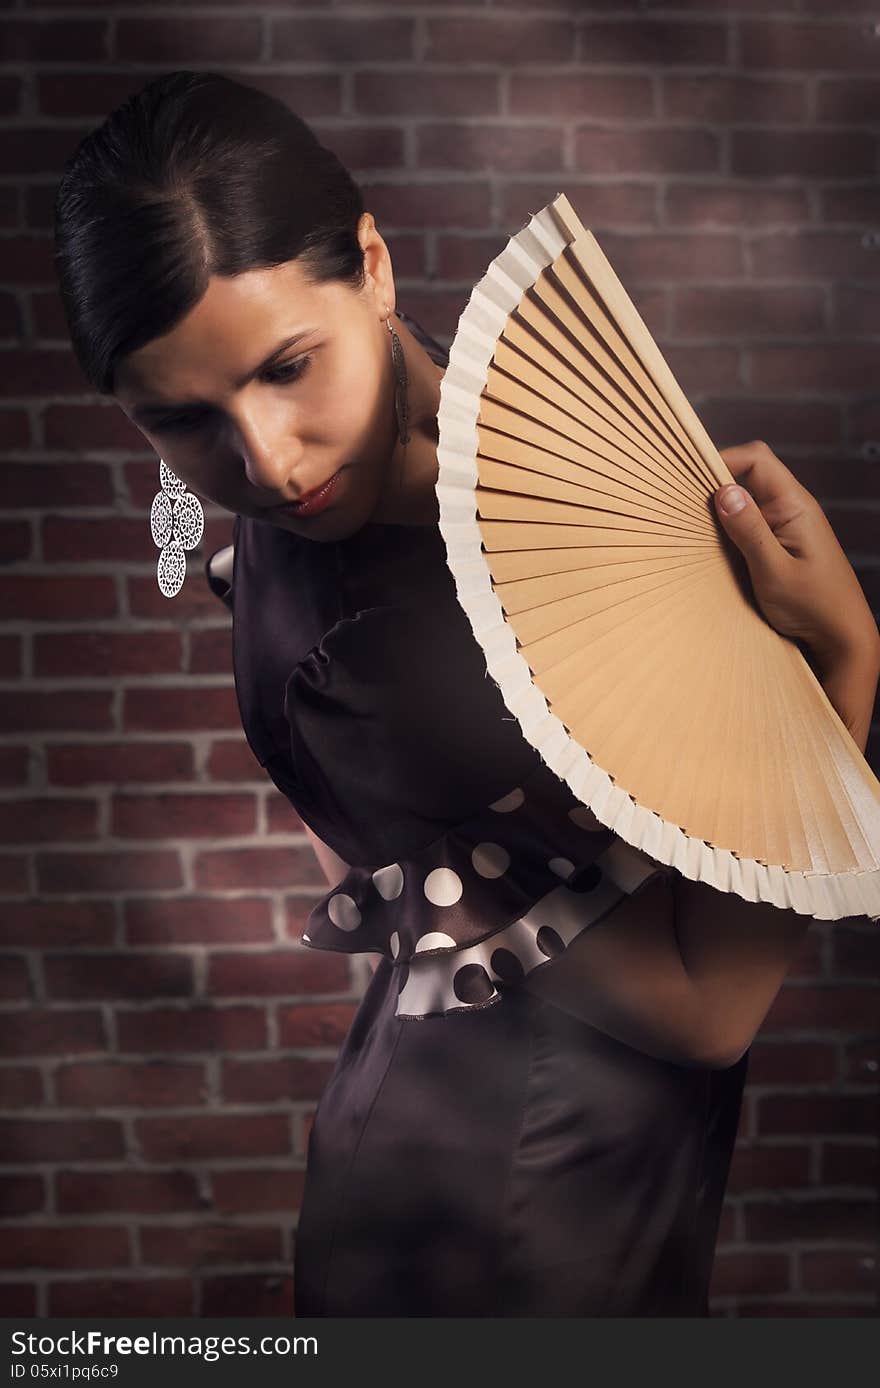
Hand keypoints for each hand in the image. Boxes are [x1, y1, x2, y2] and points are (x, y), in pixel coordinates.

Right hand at [713, 440, 879, 672]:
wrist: (842, 637)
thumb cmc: (815, 607)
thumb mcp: (775, 572)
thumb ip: (749, 531)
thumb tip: (724, 491)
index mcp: (796, 506)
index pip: (757, 459)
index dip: (724, 460)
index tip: (694, 481)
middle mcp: (792, 509)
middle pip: (749, 475)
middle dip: (718, 485)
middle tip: (689, 508)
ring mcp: (787, 526)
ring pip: (748, 500)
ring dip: (722, 510)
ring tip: (698, 529)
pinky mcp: (781, 543)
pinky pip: (751, 523)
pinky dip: (731, 529)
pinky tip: (717, 548)